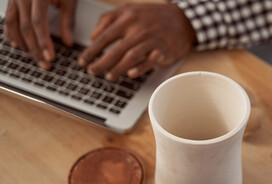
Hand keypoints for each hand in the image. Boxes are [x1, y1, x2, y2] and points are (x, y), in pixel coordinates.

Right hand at [4, 0, 76, 68]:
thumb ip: (68, 21)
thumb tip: (68, 43)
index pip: (38, 23)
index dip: (43, 43)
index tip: (50, 57)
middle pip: (25, 28)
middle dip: (35, 49)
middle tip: (45, 65)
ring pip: (14, 26)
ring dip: (24, 45)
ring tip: (35, 58)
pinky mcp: (12, 0)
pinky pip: (8, 19)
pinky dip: (12, 34)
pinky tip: (17, 45)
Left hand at [78, 3, 195, 79]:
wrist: (180, 19)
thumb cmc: (151, 17)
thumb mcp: (128, 10)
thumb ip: (107, 19)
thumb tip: (93, 36)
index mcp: (127, 18)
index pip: (104, 37)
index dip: (91, 51)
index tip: (82, 61)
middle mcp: (138, 29)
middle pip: (115, 50)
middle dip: (101, 63)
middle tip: (92, 72)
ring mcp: (151, 40)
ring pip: (131, 57)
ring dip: (118, 69)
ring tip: (108, 76)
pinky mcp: (162, 50)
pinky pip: (150, 61)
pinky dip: (140, 68)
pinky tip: (131, 74)